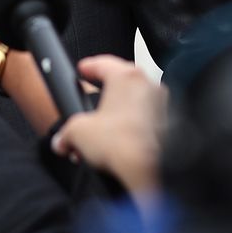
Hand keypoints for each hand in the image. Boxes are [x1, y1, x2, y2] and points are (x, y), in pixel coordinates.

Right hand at [51, 56, 165, 206]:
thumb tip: (62, 140)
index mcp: (127, 76)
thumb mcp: (78, 133)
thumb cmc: (122, 144)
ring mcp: (161, 104)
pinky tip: (120, 139)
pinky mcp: (169, 124)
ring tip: (102, 128)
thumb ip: (66, 133)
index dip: (87, 67)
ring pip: (134, 100)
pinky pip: (146, 117)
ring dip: (118, 111)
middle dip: (102, 92)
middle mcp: (148, 84)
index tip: (82, 70)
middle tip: (89, 100)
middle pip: (120, 81)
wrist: (151, 170)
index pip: (103, 62)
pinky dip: (132, 124)